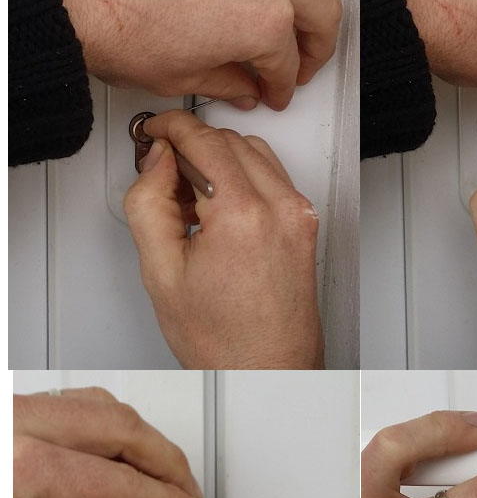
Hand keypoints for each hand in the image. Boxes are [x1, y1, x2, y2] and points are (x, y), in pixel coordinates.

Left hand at [13, 388, 211, 497]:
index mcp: (28, 469)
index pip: (128, 484)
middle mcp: (18, 426)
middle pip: (126, 430)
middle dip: (168, 465)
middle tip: (186, 495)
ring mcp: (11, 410)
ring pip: (105, 406)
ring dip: (143, 441)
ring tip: (160, 475)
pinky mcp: (7, 407)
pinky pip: (75, 400)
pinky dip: (109, 424)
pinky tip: (122, 450)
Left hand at [27, 0, 341, 109]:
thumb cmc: (112, 26)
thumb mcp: (181, 77)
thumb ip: (228, 81)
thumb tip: (243, 84)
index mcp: (264, 21)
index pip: (292, 63)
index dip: (285, 85)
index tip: (275, 90)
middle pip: (322, 7)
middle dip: (317, 41)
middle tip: (300, 58)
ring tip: (285, 3)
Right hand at [124, 111, 322, 368]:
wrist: (268, 371)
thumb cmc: (224, 340)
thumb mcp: (161, 270)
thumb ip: (149, 201)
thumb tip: (158, 160)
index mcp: (243, 215)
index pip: (204, 139)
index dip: (170, 126)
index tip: (153, 131)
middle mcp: (281, 210)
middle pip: (231, 140)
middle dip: (193, 143)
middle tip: (162, 168)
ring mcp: (299, 218)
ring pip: (256, 154)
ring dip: (220, 158)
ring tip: (190, 197)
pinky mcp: (306, 228)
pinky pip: (274, 179)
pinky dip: (244, 177)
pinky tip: (219, 208)